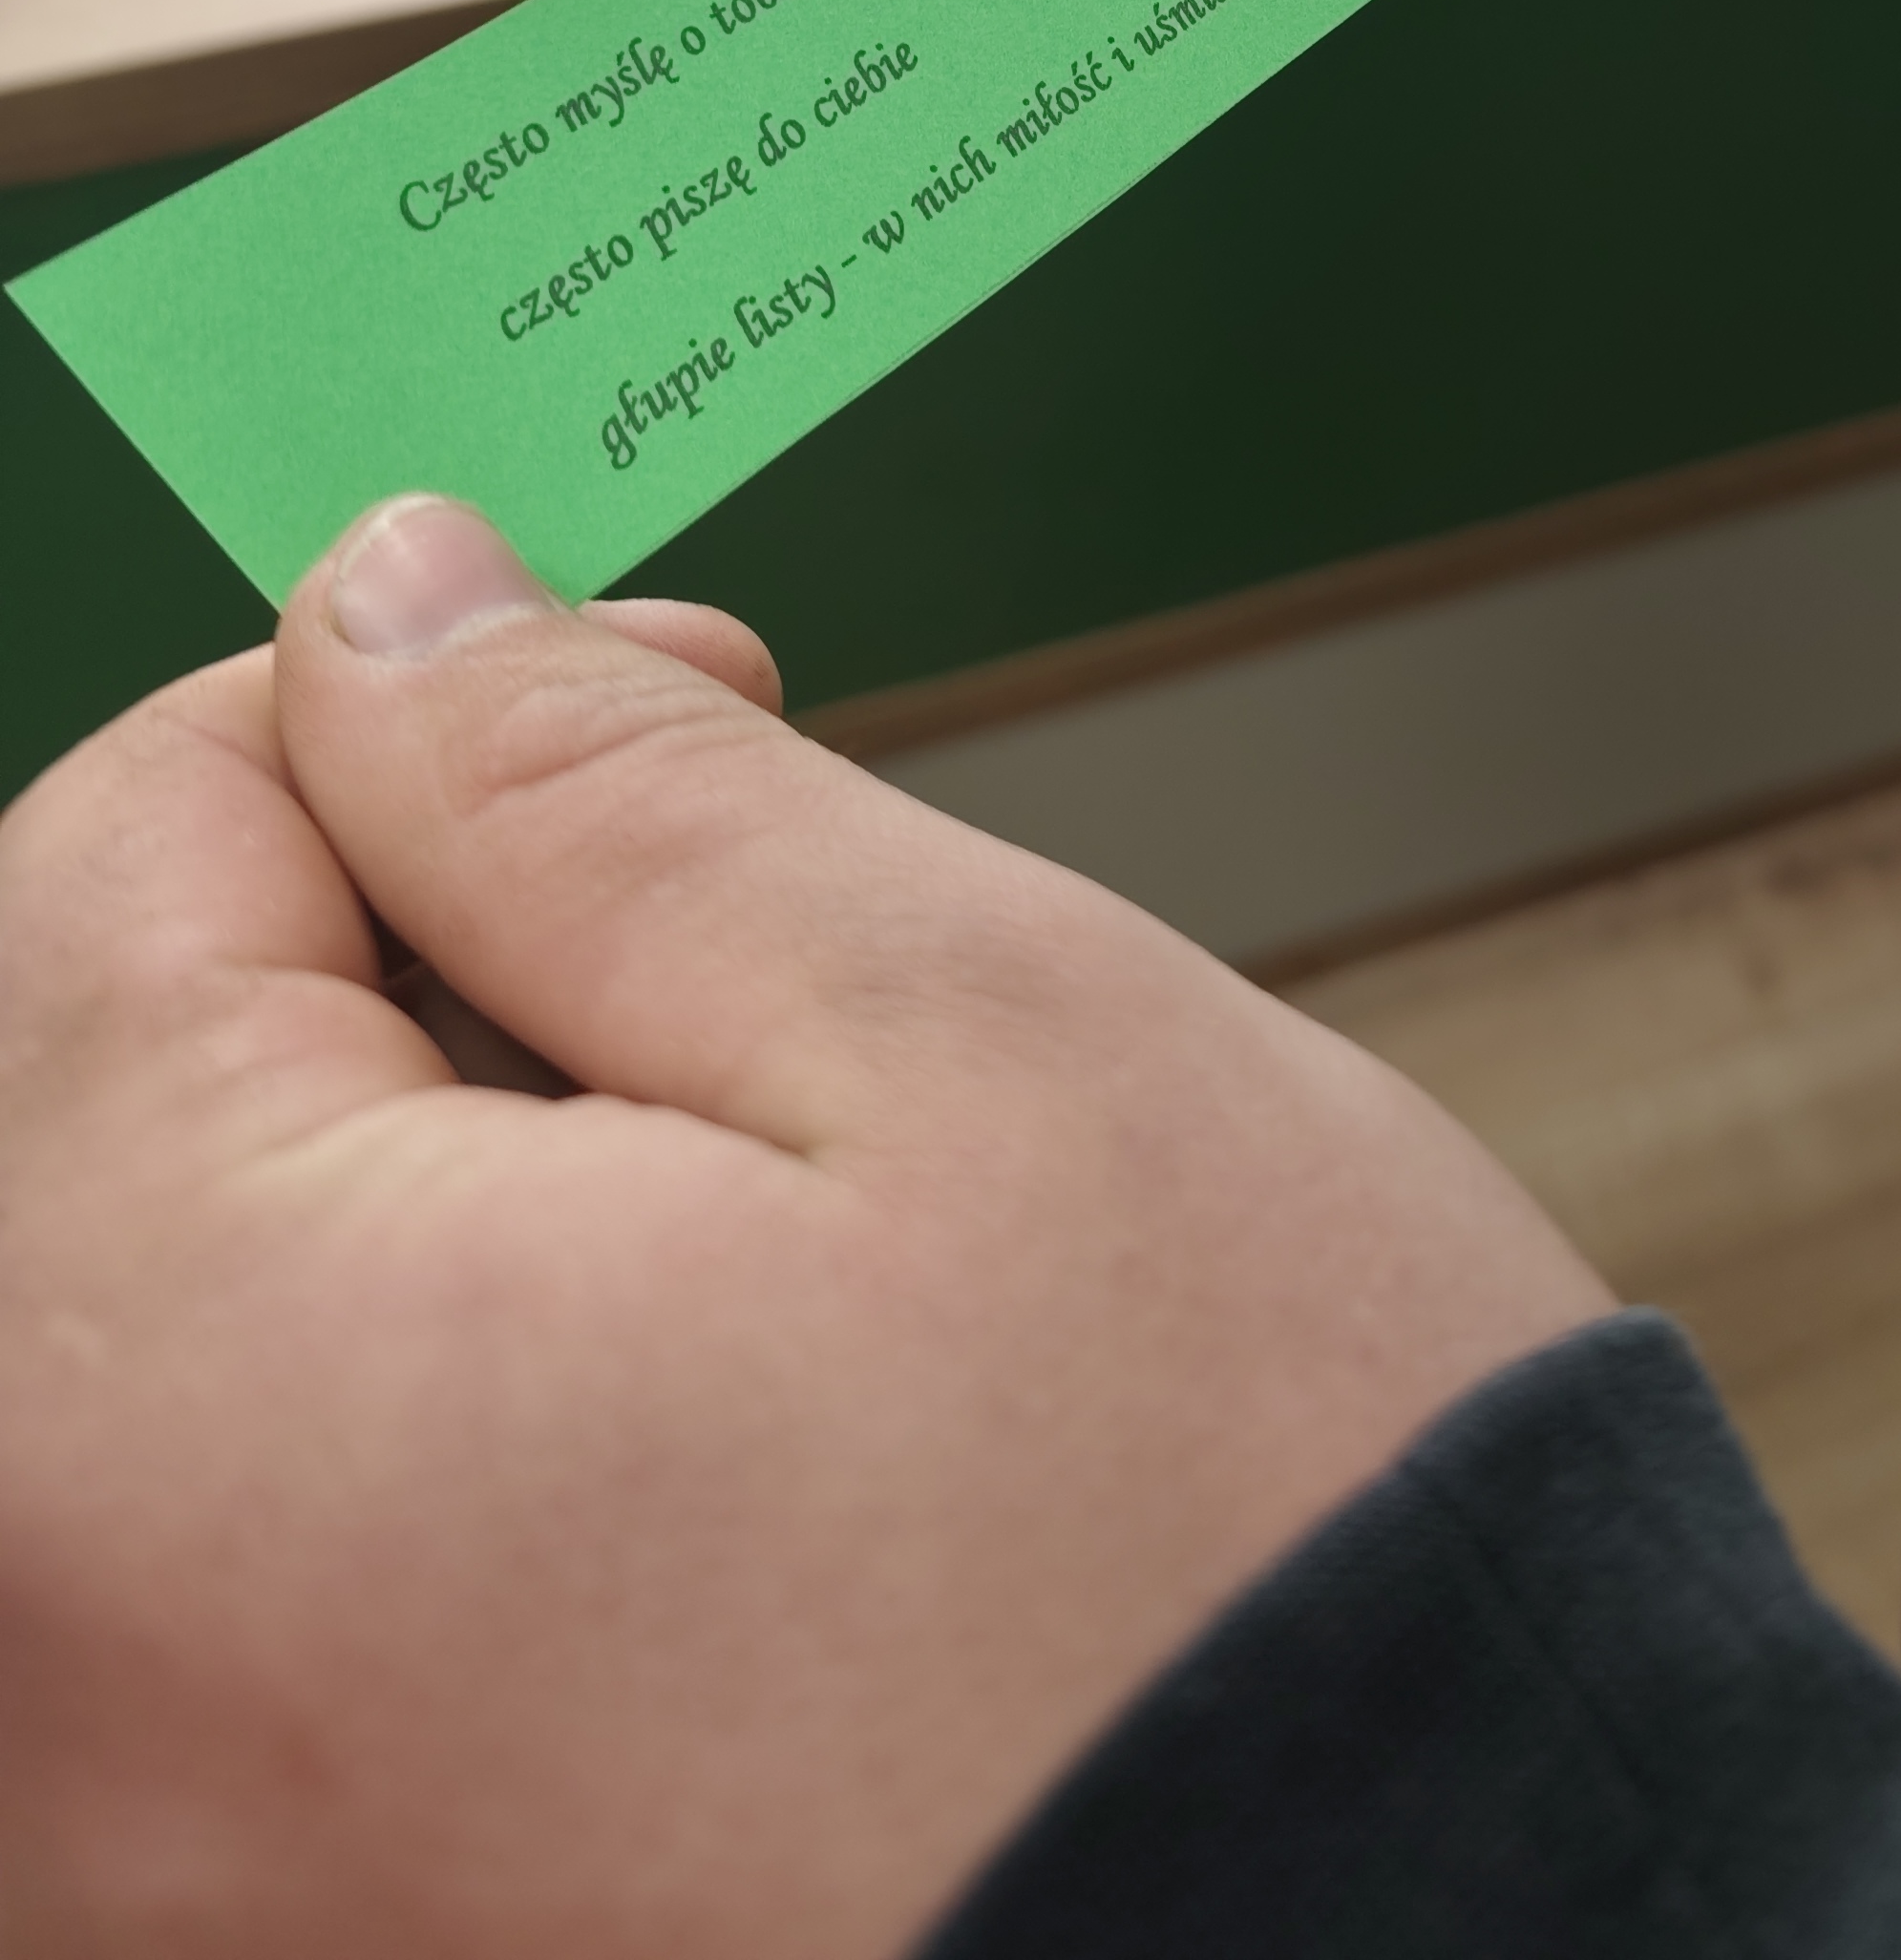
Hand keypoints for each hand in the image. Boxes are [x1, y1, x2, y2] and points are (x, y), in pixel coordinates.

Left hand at [0, 497, 1606, 1958]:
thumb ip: (591, 789)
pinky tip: (681, 1456)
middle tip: (751, 974)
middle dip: (399, 953)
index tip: (699, 725)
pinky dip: (415, 1441)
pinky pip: (235, 1595)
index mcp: (179, 1402)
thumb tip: (380, 610)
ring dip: (411, 1194)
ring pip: (163, 1335)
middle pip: (91, 1100)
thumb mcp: (974, 1034)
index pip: (106, 861)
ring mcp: (155, 1875)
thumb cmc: (1248, 1569)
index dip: (423, 717)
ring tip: (750, 1229)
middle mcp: (70, 1697)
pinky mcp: (276, 1955)